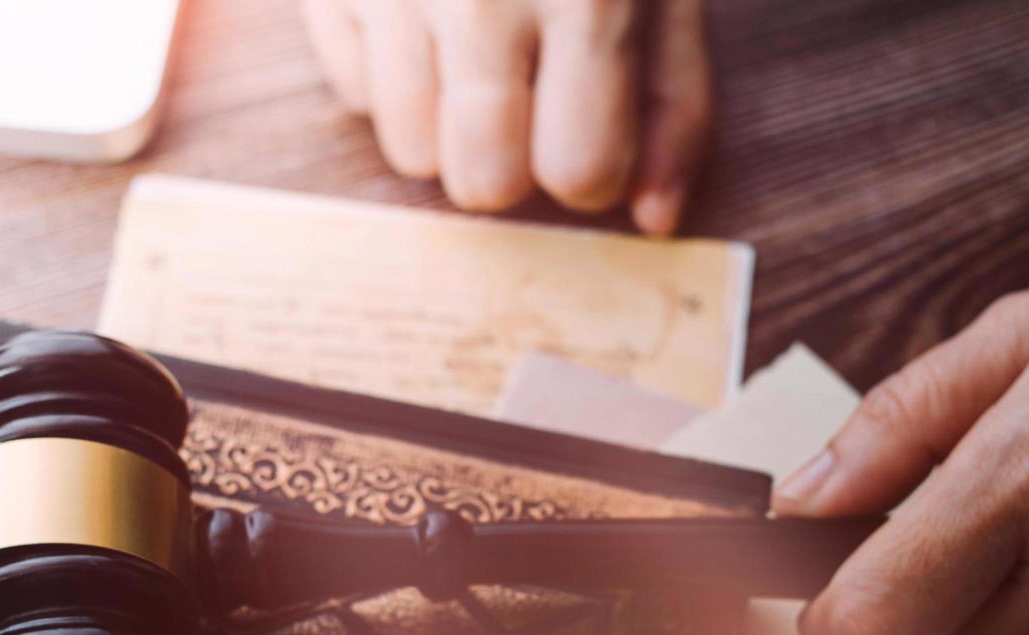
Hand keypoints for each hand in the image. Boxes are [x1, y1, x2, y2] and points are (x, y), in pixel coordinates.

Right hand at [298, 0, 713, 233]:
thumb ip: (674, 99)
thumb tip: (654, 220)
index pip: (581, 170)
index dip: (590, 168)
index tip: (589, 131)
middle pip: (481, 184)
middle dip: (507, 166)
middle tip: (521, 107)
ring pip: (408, 155)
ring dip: (443, 125)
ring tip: (468, 54)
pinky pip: (354, 95)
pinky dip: (389, 75)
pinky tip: (418, 16)